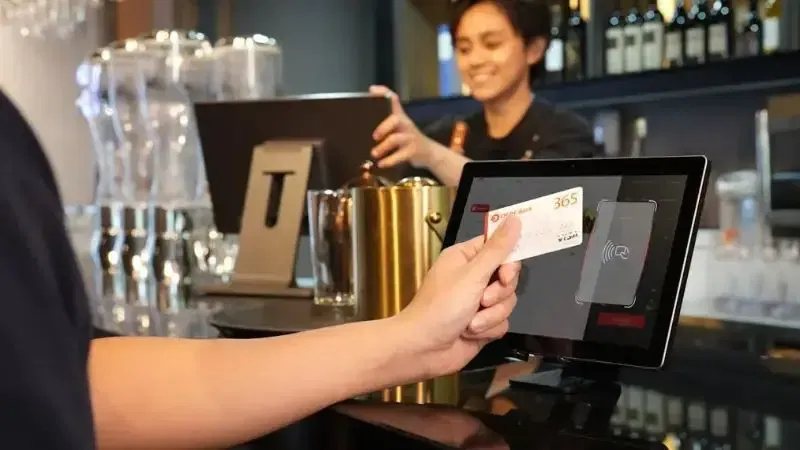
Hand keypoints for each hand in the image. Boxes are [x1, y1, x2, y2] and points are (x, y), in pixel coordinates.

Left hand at [369, 85, 434, 168]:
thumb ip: (384, 122)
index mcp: (400, 117)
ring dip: (383, 147)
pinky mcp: (413, 151)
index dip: (383, 93)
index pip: (393, 99)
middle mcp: (405, 124)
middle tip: (374, 136)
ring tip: (374, 154)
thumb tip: (362, 119)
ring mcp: (410, 138)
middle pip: (396, 119)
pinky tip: (381, 164)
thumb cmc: (407, 140)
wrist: (429, 153)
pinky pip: (401, 155)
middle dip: (383, 127)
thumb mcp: (398, 128)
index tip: (371, 91)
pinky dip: (390, 160)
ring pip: (396, 138)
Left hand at [394, 217, 521, 376]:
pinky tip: (470, 333)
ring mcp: (478, 302)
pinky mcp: (483, 324)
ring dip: (491, 315)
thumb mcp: (472, 275)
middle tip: (483, 299)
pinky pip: (502, 322)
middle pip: (508, 277)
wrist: (423, 348)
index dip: (508, 261)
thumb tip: (514, 219)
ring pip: (507, 302)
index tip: (505, 274)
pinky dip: (488, 329)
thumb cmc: (441, 307)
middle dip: (498, 293)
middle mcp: (473, 277)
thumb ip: (497, 249)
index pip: (499, 248)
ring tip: (471, 322)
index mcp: (465, 258)